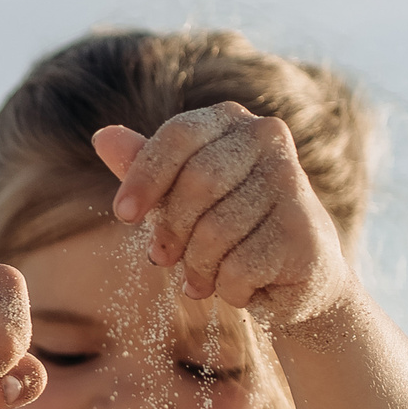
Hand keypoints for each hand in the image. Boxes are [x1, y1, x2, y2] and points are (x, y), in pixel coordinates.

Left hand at [93, 103, 354, 327]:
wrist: (293, 279)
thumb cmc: (227, 229)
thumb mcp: (177, 197)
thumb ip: (144, 168)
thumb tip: (103, 137)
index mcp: (232, 120)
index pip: (179, 135)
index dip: (145, 176)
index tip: (124, 215)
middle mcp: (268, 138)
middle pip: (196, 184)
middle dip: (173, 231)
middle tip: (166, 257)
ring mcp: (292, 182)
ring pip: (215, 232)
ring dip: (199, 267)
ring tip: (207, 275)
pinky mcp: (304, 231)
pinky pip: (239, 267)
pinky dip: (228, 289)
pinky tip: (242, 288)